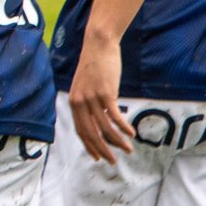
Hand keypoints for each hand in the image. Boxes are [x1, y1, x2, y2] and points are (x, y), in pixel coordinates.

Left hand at [68, 33, 134, 161]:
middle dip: (103, 150)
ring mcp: (92, 98)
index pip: (80, 131)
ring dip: (118, 142)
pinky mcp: (106, 93)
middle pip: (91, 134)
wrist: (98, 44)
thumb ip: (90, 102)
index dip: (89, 146)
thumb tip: (101, 120)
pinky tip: (131, 134)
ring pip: (105, 128)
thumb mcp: (86, 85)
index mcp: (74, 101)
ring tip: (128, 150)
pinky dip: (123, 128)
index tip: (97, 157)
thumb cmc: (95, 64)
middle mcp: (80, 102)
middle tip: (113, 161)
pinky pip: (115, 117)